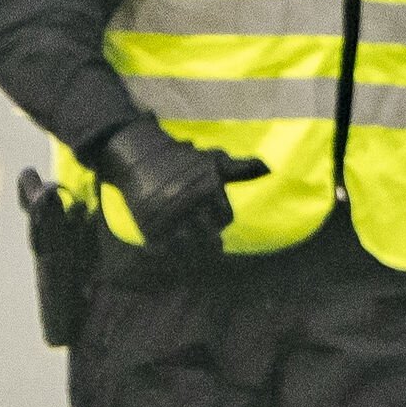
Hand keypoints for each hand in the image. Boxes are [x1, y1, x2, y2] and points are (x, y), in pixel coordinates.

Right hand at [95, 124, 258, 250]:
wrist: (138, 155)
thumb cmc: (180, 160)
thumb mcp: (210, 160)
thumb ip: (238, 169)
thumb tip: (267, 168)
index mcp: (208, 187)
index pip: (224, 218)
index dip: (219, 220)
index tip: (211, 219)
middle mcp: (191, 201)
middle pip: (208, 236)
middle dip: (207, 240)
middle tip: (201, 239)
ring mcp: (169, 214)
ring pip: (187, 246)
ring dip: (189, 250)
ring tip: (187, 246)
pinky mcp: (148, 223)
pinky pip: (163, 248)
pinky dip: (167, 251)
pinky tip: (168, 246)